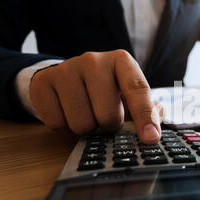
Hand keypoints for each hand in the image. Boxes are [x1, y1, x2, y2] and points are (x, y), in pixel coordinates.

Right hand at [29, 50, 161, 143]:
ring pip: (81, 123)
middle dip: (108, 125)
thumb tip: (156, 130)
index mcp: (121, 61)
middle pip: (108, 115)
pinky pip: (57, 123)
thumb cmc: (107, 89)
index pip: (137, 90)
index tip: (151, 139)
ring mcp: (66, 69)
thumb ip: (149, 110)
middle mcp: (94, 60)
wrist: (67, 77)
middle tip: (104, 116)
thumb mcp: (130, 93)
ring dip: (86, 128)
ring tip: (86, 113)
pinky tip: (67, 111)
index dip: (145, 117)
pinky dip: (64, 127)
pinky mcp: (44, 82)